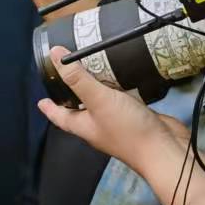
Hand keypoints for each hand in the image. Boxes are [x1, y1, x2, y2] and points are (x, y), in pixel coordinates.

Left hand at [37, 46, 188, 177]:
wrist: (163, 150)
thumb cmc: (128, 131)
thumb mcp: (98, 100)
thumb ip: (77, 78)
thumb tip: (55, 54)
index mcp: (84, 126)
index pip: (60, 116)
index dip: (50, 108)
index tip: (41, 101)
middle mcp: (99, 126)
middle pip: (80, 110)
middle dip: (74, 95)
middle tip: (69, 79)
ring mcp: (118, 123)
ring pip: (103, 104)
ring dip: (98, 90)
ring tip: (95, 72)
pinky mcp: (137, 118)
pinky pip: (124, 101)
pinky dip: (121, 89)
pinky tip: (125, 79)